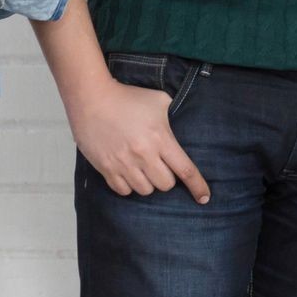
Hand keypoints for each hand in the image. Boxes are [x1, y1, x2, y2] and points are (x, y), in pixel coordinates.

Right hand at [66, 76, 209, 203]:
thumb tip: (183, 125)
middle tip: (161, 165)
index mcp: (160, 139)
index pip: (185, 170)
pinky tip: (129, 173)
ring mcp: (124, 164)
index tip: (204, 198)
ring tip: (144, 168)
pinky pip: (124, 191)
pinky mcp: (106, 169)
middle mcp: (144, 155)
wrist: (92, 99)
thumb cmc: (128, 98)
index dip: (197, 186)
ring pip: (145, 190)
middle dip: (168, 178)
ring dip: (149, 183)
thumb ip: (174, 115)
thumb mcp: (159, 100)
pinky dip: (129, 186)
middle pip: (166, 185)